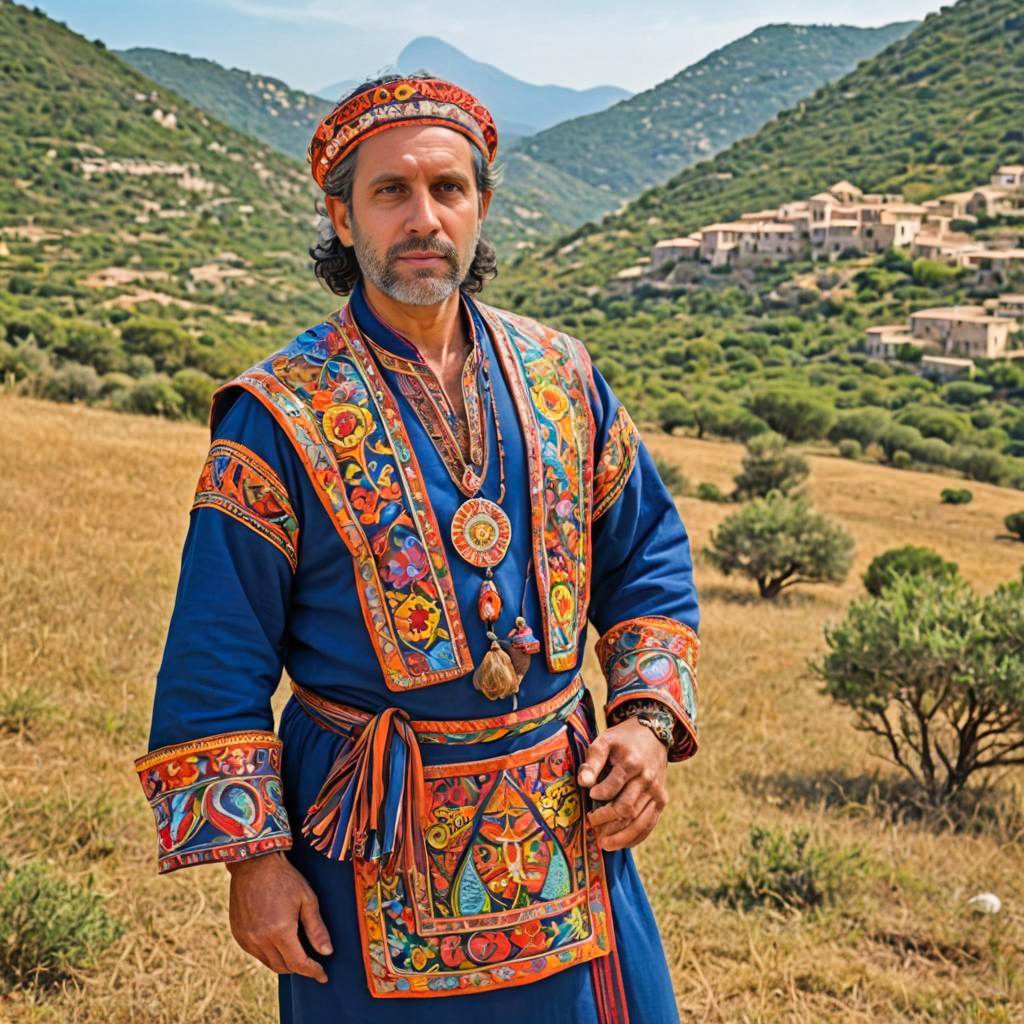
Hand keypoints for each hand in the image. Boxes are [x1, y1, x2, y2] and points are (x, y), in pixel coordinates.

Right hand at [227, 851, 331, 982]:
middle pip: (283, 967)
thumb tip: (327, 952)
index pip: (298, 963)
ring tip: (296, 952)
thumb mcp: (307, 899)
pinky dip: (269, 953)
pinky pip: (256, 953)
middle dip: (299, 968)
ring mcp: (246, 938)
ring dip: (284, 962)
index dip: (313, 971)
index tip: (323, 976)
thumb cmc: (285, 878)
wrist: (254, 864)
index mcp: (280, 931)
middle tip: (312, 962)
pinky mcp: (238, 934)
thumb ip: (316, 928)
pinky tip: (278, 942)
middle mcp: (260, 939)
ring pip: (269, 962)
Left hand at [577, 717, 668, 850]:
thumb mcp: (605, 741)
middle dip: (607, 820)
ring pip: (639, 821)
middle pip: (626, 808)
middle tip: (591, 822)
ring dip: (620, 836)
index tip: (590, 796)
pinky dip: (635, 837)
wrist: (653, 734)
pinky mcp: (661, 799)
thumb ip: (593, 761)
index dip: (600, 795)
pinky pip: (650, 824)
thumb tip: (583, 783)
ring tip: (603, 843)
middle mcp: (647, 779)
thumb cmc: (623, 739)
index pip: (614, 786)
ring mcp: (657, 791)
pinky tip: (620, 843)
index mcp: (632, 762)